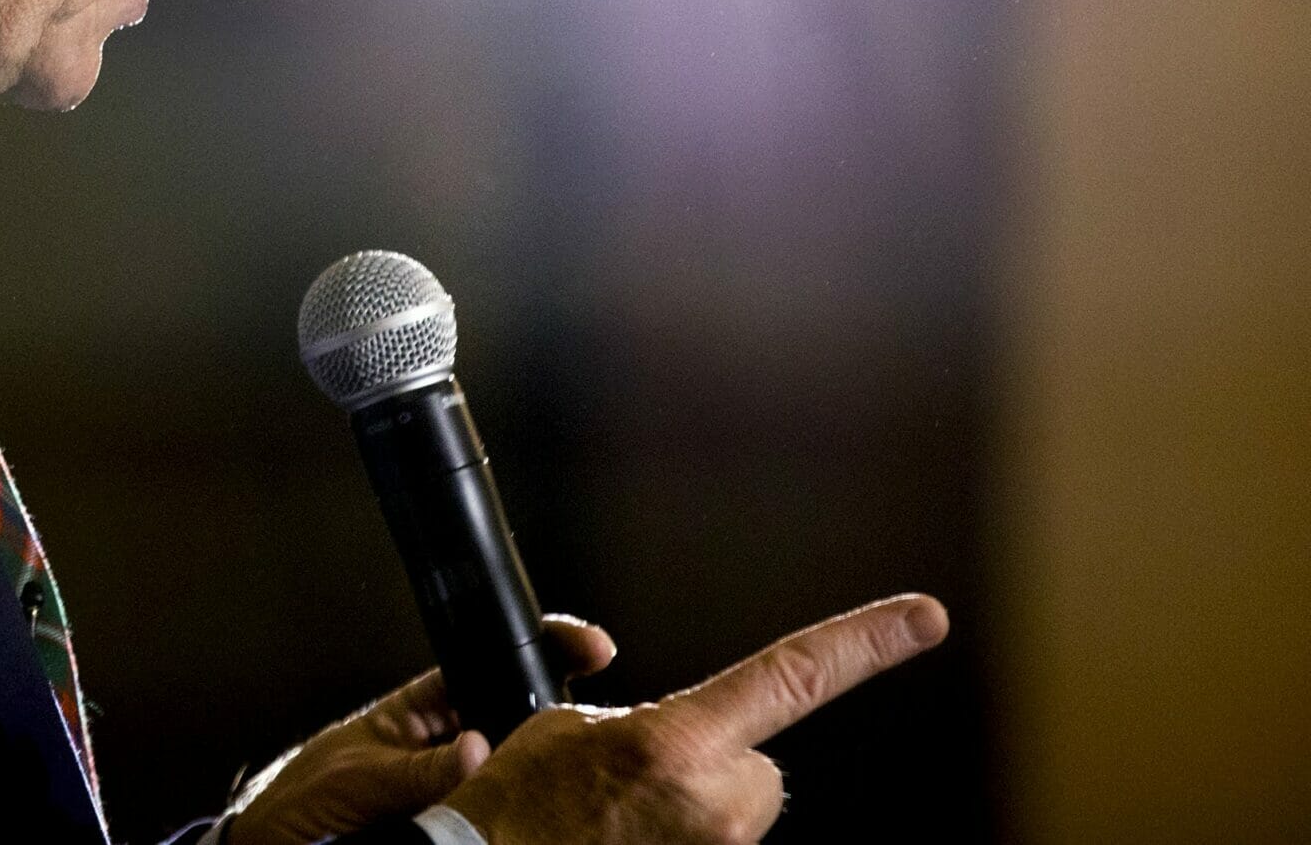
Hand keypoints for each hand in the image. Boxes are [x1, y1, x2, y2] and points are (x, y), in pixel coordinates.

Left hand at [224, 616, 614, 844]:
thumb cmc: (308, 799)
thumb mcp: (361, 774)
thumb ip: (417, 768)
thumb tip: (475, 750)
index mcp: (423, 710)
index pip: (487, 666)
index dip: (536, 650)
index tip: (583, 643)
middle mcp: (449, 743)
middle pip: (517, 717)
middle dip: (555, 713)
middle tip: (591, 718)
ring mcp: (459, 783)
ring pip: (519, 767)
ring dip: (545, 767)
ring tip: (573, 768)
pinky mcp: (461, 823)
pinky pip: (502, 812)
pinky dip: (525, 811)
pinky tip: (546, 811)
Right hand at [443, 593, 949, 844]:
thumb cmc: (514, 806)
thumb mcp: (568, 731)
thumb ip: (654, 729)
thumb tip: (691, 753)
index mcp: (677, 743)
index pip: (793, 678)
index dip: (865, 642)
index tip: (924, 618)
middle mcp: (716, 804)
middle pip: (757, 766)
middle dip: (714, 766)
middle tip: (638, 784)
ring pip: (738, 812)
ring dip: (695, 810)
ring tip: (620, 821)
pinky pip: (717, 843)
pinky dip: (681, 838)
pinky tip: (627, 840)